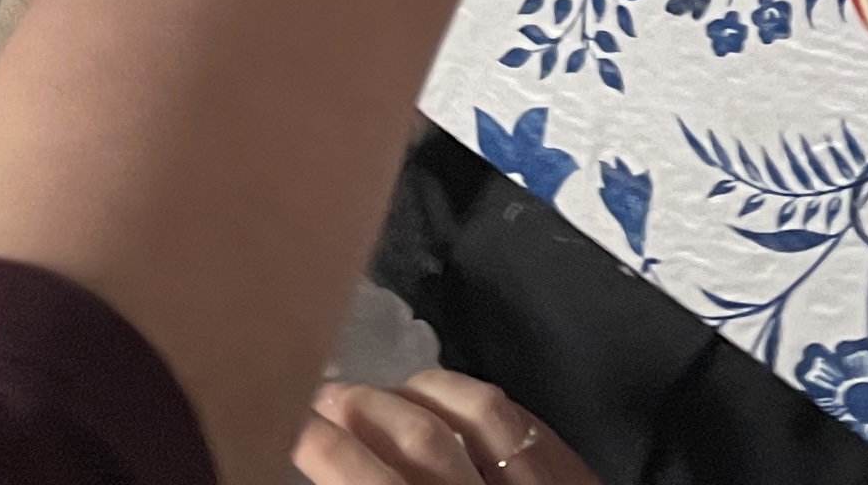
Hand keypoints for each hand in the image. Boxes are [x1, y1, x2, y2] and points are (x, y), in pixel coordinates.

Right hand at [294, 373, 602, 484]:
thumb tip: (339, 480)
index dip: (326, 448)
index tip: (296, 427)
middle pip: (420, 441)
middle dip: (365, 408)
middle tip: (327, 398)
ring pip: (474, 415)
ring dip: (418, 394)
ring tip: (381, 392)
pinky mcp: (571, 480)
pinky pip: (520, 420)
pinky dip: (476, 398)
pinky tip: (448, 397)